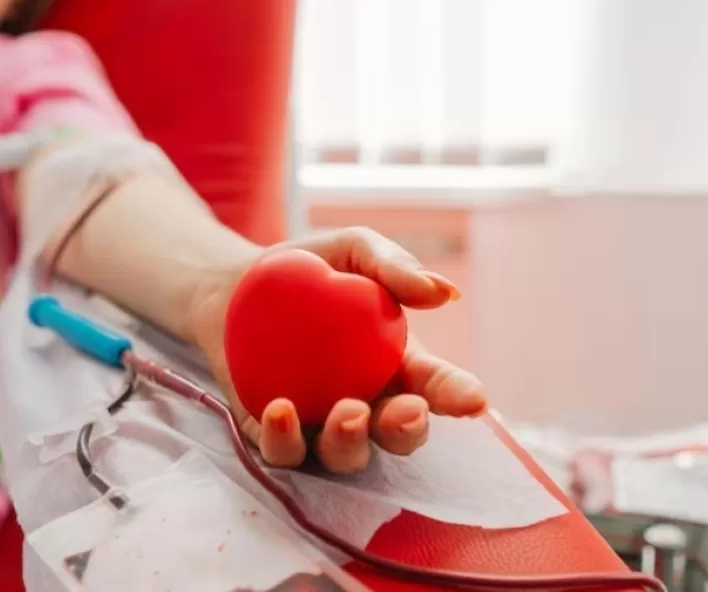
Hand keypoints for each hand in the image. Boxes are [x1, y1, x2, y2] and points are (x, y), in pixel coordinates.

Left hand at [194, 227, 486, 474]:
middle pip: (397, 435)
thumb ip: (394, 266)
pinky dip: (284, 439)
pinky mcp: (273, 435)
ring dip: (350, 443)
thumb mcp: (354, 250)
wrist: (233, 286)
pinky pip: (283, 453)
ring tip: (346, 411)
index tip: (474, 400)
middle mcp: (367, 404)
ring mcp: (320, 426)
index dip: (458, 397)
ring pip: (345, 456)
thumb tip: (441, 291)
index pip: (435, 387)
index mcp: (398, 366)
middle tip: (407, 410)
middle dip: (407, 431)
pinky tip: (280, 409)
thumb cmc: (307, 266)